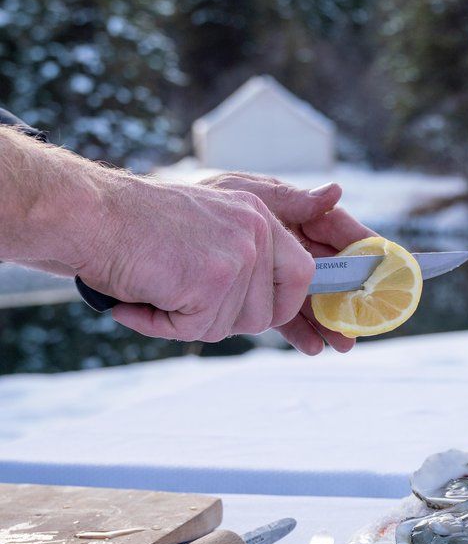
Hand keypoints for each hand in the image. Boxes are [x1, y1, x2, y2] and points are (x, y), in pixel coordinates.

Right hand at [78, 173, 318, 346]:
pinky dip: (160, 325)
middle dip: (223, 320)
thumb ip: (243, 260)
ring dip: (187, 322)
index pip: (301, 275)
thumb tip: (271, 313)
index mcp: (258, 215)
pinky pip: (197, 329)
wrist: (90, 214)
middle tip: (180, 300)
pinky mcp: (213, 279)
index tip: (248, 314)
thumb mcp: (206, 229)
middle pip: (266, 313)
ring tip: (155, 290)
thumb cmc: (135, 227)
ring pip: (230, 326)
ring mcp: (238, 254)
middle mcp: (256, 230)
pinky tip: (139, 300)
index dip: (279, 305)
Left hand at [199, 173, 374, 354]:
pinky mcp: (262, 295)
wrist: (161, 230)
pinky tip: (311, 346)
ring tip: (341, 344)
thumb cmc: (206, 199)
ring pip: (315, 300)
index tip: (387, 267)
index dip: (367, 249)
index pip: (343, 233)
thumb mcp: (249, 193)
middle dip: (351, 299)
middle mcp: (297, 246)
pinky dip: (300, 330)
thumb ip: (291, 200)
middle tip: (365, 322)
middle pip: (335, 274)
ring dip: (329, 322)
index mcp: (301, 217)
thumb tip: (335, 191)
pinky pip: (287, 314)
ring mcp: (280, 273)